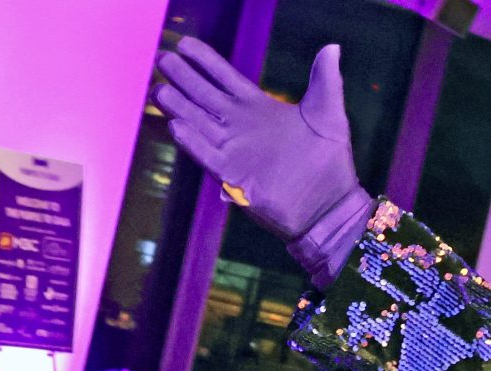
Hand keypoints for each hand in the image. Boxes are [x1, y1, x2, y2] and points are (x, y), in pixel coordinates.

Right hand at [152, 38, 367, 251]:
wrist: (331, 206)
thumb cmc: (331, 162)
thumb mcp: (330, 116)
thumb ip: (325, 81)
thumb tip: (332, 48)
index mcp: (258, 108)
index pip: (224, 77)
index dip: (204, 60)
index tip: (185, 43)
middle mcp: (240, 126)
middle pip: (202, 96)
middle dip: (182, 77)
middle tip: (162, 57)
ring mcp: (234, 150)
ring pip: (198, 122)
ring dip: (178, 106)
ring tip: (158, 89)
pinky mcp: (233, 176)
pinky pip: (207, 155)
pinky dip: (192, 142)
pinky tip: (176, 126)